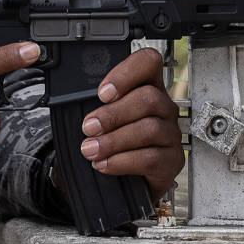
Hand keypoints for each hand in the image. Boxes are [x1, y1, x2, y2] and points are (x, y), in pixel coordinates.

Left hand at [76, 47, 183, 200]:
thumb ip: (94, 104)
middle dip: (113, 114)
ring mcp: (171, 134)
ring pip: (149, 129)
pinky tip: (105, 164)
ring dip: (114, 140)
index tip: (102, 93)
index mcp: (147, 87)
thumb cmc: (112, 142)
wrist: (123, 181)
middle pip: (148, 98)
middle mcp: (163, 107)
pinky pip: (151, 158)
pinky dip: (122, 161)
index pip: (148, 62)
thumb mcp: (101, 117)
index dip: (127, 72)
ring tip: (91, 149)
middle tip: (88, 127)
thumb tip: (71, 101)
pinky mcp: (172, 161)